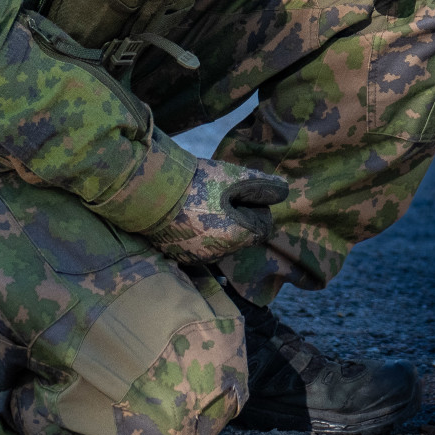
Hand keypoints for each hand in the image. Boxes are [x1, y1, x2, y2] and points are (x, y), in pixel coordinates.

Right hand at [141, 158, 290, 263]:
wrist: (152, 192)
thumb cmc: (198, 183)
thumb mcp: (236, 177)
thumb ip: (263, 186)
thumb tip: (283, 191)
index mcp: (237, 237)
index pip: (261, 227)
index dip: (254, 208)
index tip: (238, 195)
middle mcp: (219, 254)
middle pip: (240, 237)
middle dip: (236, 220)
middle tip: (219, 198)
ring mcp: (196, 257)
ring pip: (218, 243)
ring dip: (216, 228)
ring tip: (202, 206)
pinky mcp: (177, 256)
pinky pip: (197, 247)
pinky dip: (197, 235)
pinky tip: (188, 216)